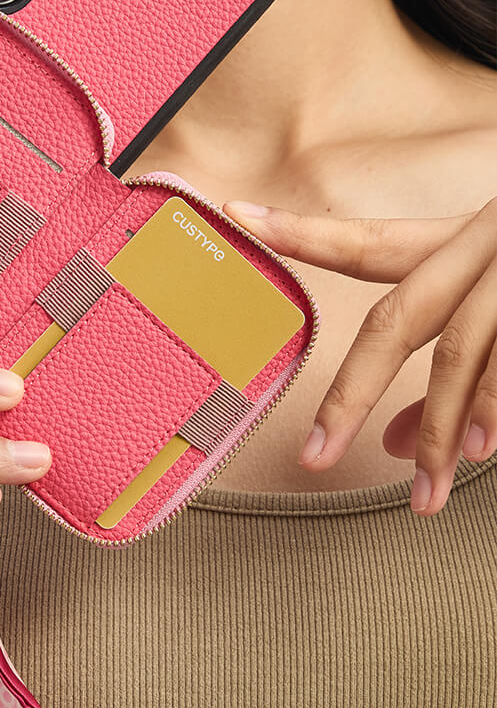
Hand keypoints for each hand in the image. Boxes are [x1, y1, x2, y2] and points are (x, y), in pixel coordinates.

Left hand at [221, 196, 496, 515]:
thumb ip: (447, 372)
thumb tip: (391, 446)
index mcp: (465, 239)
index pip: (369, 243)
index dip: (302, 233)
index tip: (237, 215)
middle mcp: (490, 242)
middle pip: (399, 319)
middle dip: (349, 393)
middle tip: (313, 460)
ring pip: (465, 350)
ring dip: (442, 427)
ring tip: (425, 493)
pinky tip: (486, 450)